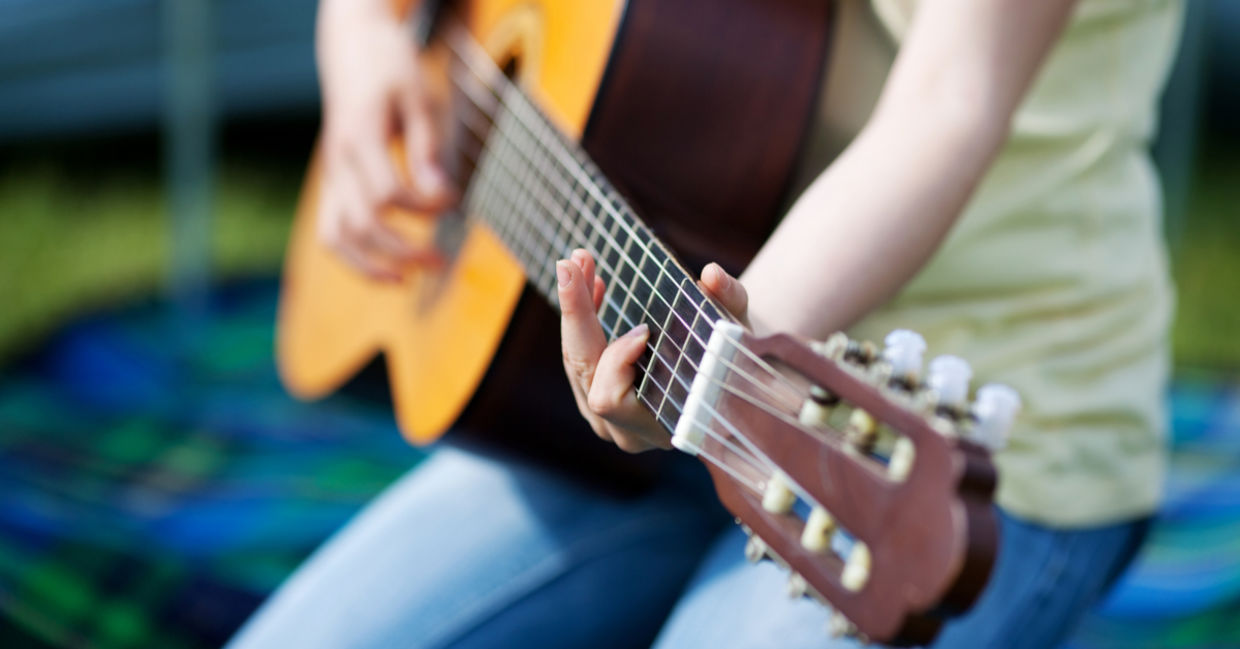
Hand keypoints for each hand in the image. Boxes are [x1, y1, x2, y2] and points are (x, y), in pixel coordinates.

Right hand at [315, 0, 453, 280]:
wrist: (351, 48)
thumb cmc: (390, 68)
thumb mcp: (417, 97)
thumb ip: (426, 147)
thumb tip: (440, 195)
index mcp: (359, 138)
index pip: (388, 195)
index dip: (425, 207)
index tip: (454, 200)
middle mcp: (337, 162)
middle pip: (361, 225)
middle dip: (403, 251)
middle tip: (441, 260)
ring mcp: (330, 175)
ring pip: (335, 237)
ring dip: (370, 266)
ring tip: (407, 279)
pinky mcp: (331, 183)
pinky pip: (332, 231)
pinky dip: (354, 258)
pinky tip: (387, 269)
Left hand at [556, 249, 750, 452]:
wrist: (729, 390)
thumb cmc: (734, 362)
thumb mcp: (737, 330)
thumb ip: (729, 302)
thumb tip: (712, 274)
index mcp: (660, 426)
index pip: (610, 399)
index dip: (618, 361)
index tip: (644, 328)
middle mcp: (626, 432)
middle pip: (583, 371)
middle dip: (577, 313)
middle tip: (571, 263)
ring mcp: (607, 421)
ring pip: (575, 362)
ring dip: (577, 309)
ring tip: (582, 264)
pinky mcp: (597, 402)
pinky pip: (578, 359)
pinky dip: (582, 321)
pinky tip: (592, 286)